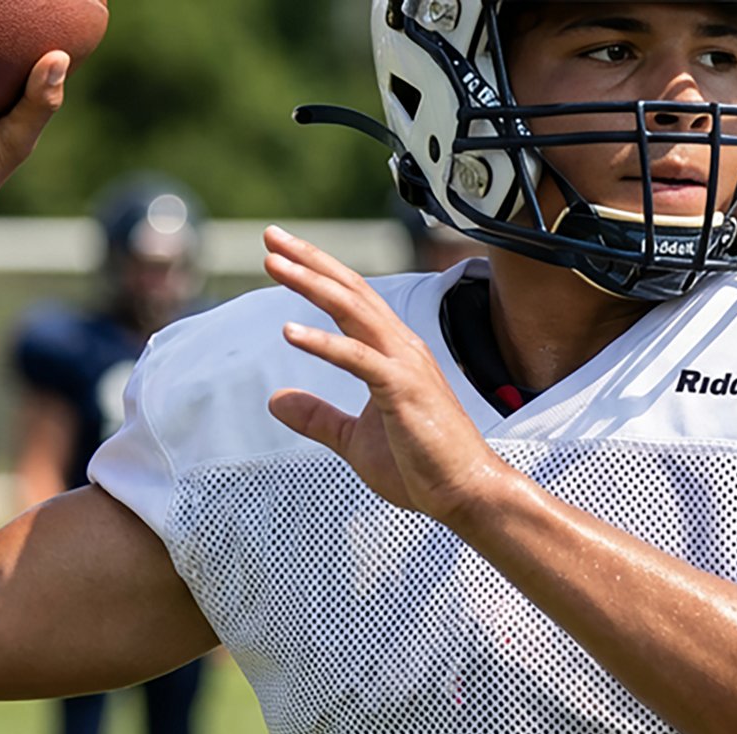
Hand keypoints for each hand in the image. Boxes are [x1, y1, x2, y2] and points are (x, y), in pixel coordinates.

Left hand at [263, 226, 509, 520]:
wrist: (465, 493)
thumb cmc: (420, 467)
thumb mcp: (354, 441)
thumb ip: (318, 418)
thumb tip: (275, 401)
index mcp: (393, 355)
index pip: (352, 301)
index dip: (317, 274)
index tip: (280, 253)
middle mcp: (401, 349)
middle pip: (351, 291)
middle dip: (310, 261)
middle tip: (271, 237)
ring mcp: (405, 366)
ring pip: (354, 311)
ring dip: (312, 285)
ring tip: (274, 265)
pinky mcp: (403, 390)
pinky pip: (358, 358)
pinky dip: (323, 343)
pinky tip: (289, 332)